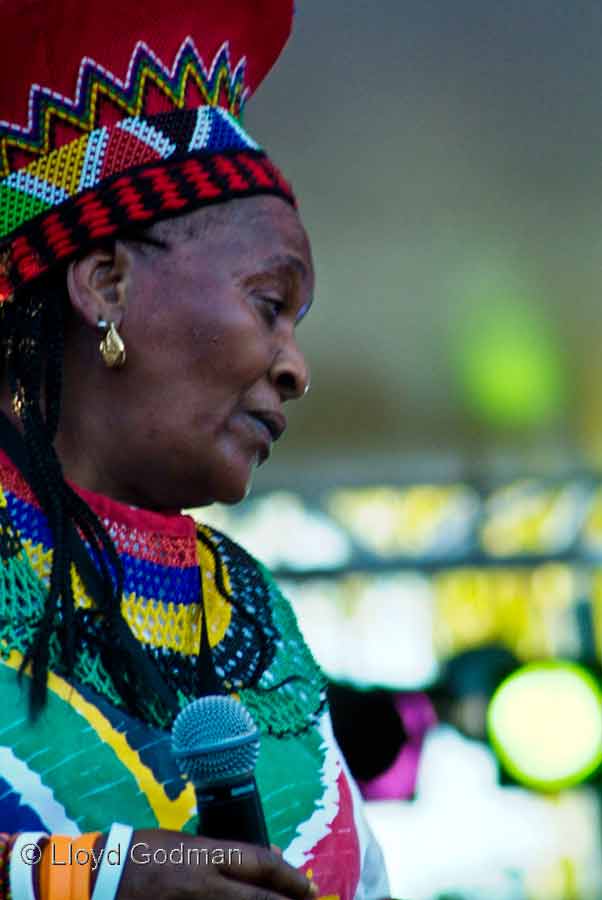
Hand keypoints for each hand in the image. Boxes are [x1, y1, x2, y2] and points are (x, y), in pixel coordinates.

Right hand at [94, 829, 317, 899]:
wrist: (101, 878)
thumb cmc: (148, 853)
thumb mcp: (190, 842)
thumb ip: (230, 853)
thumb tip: (272, 857)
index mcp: (206, 856)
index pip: (260, 865)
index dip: (290, 877)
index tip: (310, 888)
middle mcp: (205, 886)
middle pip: (259, 899)